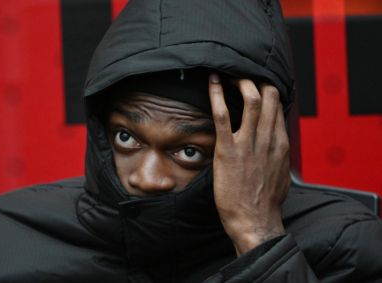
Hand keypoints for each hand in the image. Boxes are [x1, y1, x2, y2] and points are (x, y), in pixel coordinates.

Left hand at [208, 73, 290, 254]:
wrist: (254, 220)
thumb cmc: (266, 201)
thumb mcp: (281, 174)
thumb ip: (278, 154)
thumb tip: (276, 143)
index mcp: (280, 142)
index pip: (278, 105)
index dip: (266, 90)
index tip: (254, 85)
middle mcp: (268, 138)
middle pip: (268, 95)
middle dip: (254, 80)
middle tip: (239, 77)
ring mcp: (248, 143)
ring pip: (250, 99)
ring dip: (238, 82)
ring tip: (227, 77)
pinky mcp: (228, 150)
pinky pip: (222, 115)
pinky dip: (216, 95)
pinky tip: (211, 83)